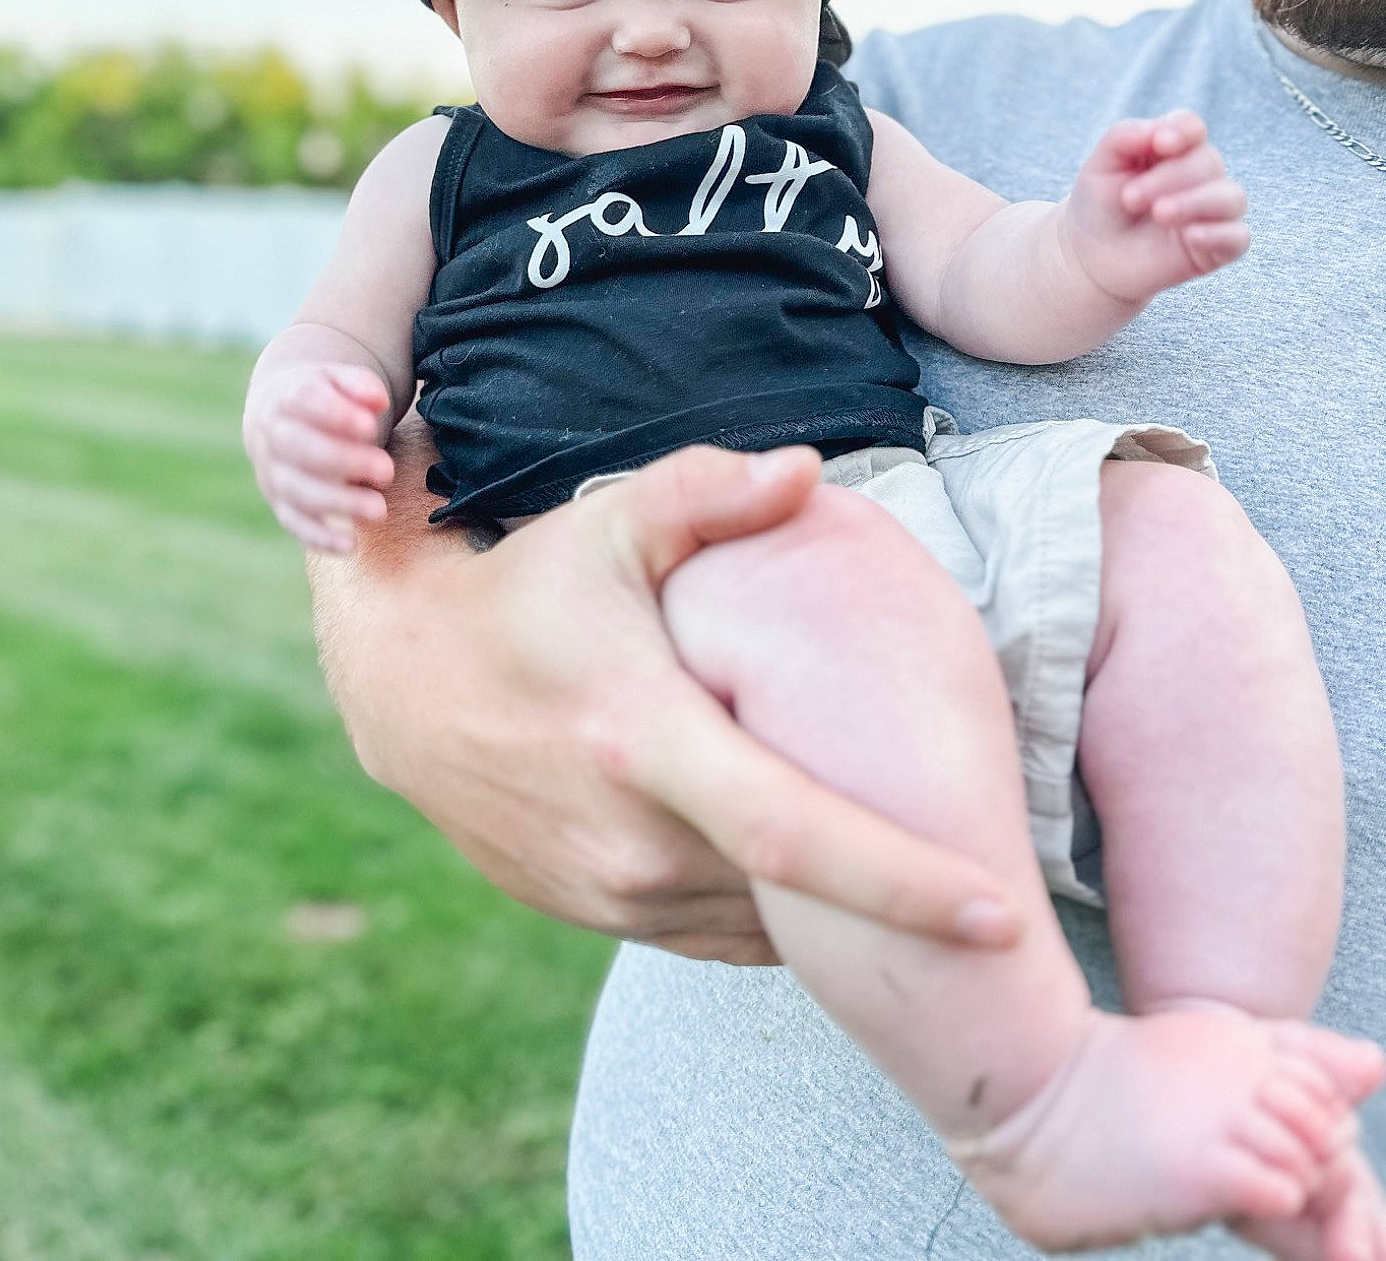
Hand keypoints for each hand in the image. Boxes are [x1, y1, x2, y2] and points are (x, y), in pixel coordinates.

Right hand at [243, 361, 394, 552]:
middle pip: (301, 449)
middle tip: (387, 470)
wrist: (279, 415)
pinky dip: (318, 536)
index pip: (305, 402)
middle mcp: (273, 436)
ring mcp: (273, 472)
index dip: (336, 415)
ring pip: (298, 490)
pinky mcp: (281, 503)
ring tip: (379, 510)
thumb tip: (377, 400)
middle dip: (345, 461)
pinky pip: (295, 522)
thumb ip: (359, 384)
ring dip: (338, 502)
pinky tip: (349, 545)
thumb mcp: (338, 379)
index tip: (369, 425)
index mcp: (285, 397)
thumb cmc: (323, 396)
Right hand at [307, 417, 1021, 961]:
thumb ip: (708, 493)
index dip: (903, 884)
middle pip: (798, 897)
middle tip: (998, 888)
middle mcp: (629, 841)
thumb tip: (811, 469)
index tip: (999, 914)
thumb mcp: (608, 525)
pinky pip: (718, 931)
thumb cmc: (525, 589)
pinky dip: (776, 910)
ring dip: (834, 909)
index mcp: (646, 745)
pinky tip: (815, 869)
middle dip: (898, 902)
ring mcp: (608, 892)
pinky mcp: (596, 914)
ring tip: (915, 875)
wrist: (402, 682)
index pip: (794, 836)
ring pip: (761, 922)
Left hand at [1061, 110, 1249, 307]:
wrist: (1091, 257)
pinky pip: (1238, 237)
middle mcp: (1200, 176)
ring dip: (1194, 203)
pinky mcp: (1218, 248)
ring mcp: (1212, 212)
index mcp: (1173, 149)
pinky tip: (1190, 236)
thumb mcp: (1101, 165)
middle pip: (1208, 162)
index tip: (1160, 144)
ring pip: (1230, 197)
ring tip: (1159, 214)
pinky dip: (1218, 234)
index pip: (1192, 128)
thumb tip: (1157, 130)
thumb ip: (1125, 137)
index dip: (1183, 131)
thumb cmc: (1100, 205)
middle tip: (1129, 198)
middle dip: (1169, 178)